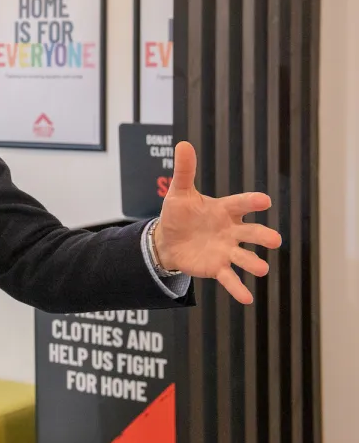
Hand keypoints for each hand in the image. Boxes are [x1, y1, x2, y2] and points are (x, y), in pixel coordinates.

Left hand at [153, 141, 282, 303]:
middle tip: (275, 240)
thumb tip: (183, 143)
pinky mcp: (218, 267)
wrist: (168, 240)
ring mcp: (226, 250)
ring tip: (262, 269)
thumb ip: (185, 171)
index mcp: (224, 210)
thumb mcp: (179, 193)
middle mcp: (231, 231)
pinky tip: (247, 299)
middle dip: (263, 236)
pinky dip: (238, 288)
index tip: (264, 200)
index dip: (251, 202)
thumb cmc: (179, 214)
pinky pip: (230, 278)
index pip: (241, 204)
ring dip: (254, 263)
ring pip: (245, 257)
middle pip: (251, 233)